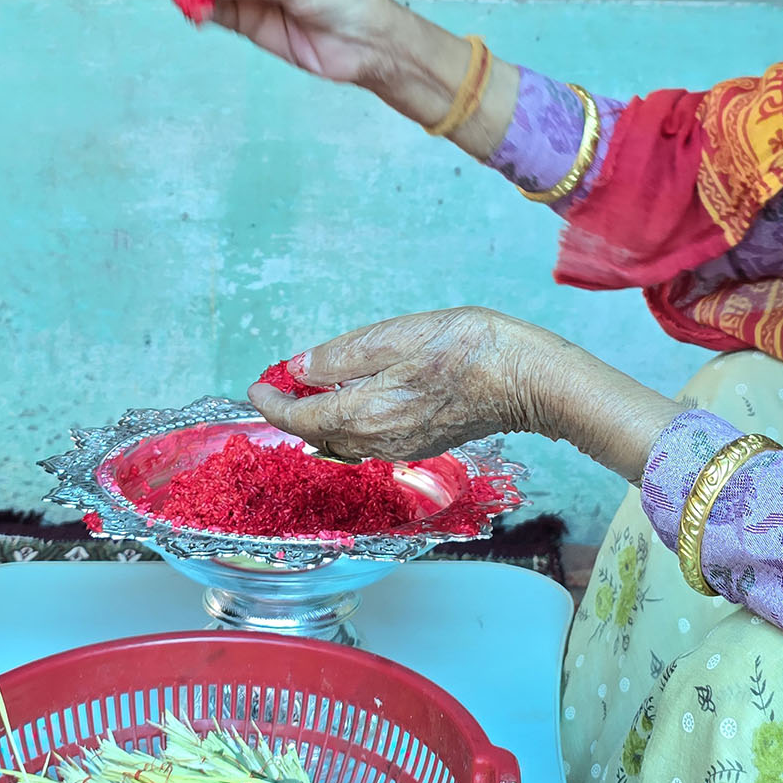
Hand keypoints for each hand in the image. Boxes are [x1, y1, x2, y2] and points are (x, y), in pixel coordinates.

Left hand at [245, 308, 554, 460]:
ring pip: (342, 442)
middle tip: (277, 386)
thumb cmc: (468, 349)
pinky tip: (353, 401)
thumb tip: (300, 368)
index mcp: (365, 412)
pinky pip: (368, 442)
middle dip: (292, 413)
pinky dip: (347, 424)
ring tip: (309, 391)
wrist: (526, 378)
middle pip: (318, 435)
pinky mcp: (421, 443)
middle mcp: (378, 440)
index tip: (255, 388)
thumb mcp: (396, 336)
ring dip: (319, 420)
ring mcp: (402, 447)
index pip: (300, 417)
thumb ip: (343, 356)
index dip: (272, 404)